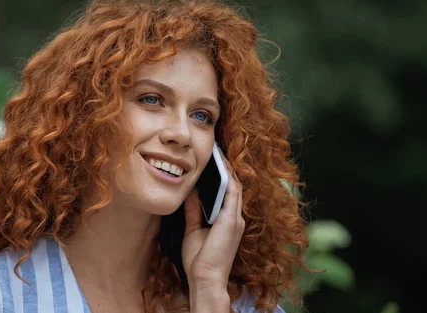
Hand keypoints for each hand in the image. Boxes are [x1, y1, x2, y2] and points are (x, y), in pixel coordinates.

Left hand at [182, 152, 244, 310]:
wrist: (204, 278)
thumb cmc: (199, 259)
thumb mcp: (192, 228)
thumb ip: (193, 209)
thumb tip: (190, 189)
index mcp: (227, 219)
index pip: (226, 191)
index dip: (221, 173)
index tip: (211, 159)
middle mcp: (235, 217)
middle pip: (232, 184)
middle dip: (224, 166)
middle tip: (215, 148)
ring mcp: (236, 218)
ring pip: (234, 185)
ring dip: (227, 167)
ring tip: (217, 151)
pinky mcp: (233, 220)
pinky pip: (232, 192)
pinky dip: (228, 176)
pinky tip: (221, 164)